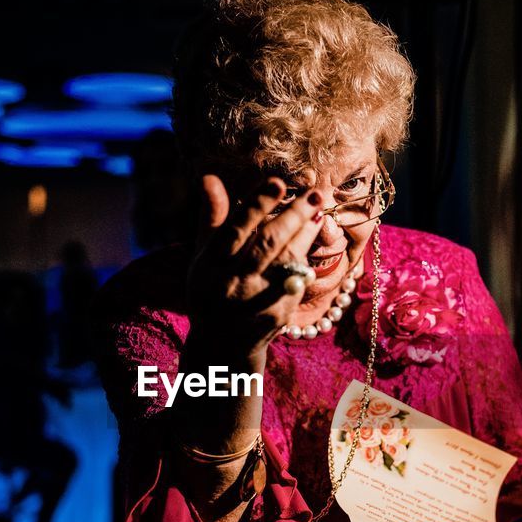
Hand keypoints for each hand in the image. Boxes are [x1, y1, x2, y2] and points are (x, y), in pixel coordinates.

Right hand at [187, 175, 326, 360]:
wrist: (222, 345)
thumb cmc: (212, 288)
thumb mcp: (205, 256)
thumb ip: (212, 218)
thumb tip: (209, 177)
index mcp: (210, 265)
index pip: (235, 231)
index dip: (257, 206)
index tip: (278, 182)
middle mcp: (232, 283)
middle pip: (267, 245)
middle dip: (292, 216)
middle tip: (314, 192)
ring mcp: (257, 300)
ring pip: (287, 261)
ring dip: (304, 233)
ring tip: (316, 208)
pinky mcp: (277, 313)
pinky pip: (296, 280)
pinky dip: (304, 257)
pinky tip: (310, 236)